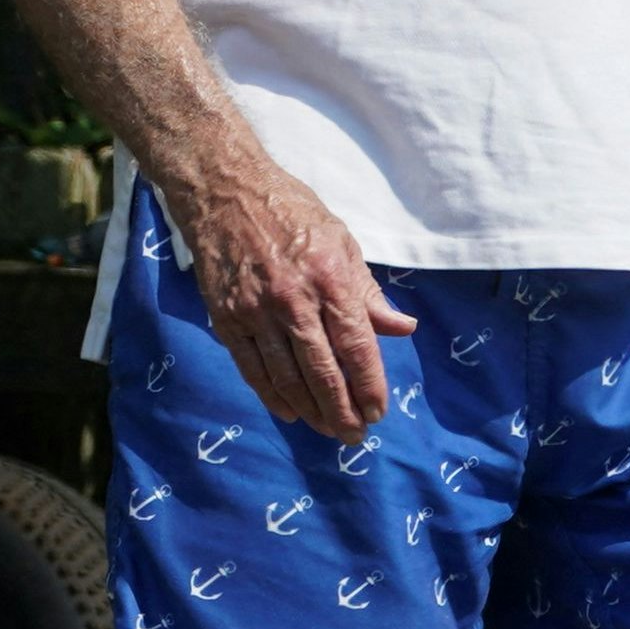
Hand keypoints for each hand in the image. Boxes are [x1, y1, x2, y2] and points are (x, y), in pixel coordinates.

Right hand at [173, 168, 418, 442]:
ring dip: (312, 411)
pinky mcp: (228, 318)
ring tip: (328, 430)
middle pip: (323, 372)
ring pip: (288, 378)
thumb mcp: (342, 242)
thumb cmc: (292, 213)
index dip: (369, 385)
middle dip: (343, 411)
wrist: (225, 192)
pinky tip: (290, 412)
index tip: (378, 412)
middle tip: (355, 436)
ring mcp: (257, 311)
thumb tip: (403, 329)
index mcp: (330, 277)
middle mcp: (294, 299)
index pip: (356, 346)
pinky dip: (273, 396)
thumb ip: (370, 293)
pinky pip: (253, 369)